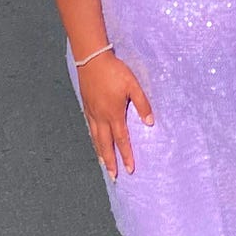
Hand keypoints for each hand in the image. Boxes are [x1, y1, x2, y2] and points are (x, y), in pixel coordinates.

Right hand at [78, 52, 152, 179]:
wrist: (92, 59)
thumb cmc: (115, 71)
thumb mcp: (133, 85)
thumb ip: (142, 104)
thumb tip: (150, 123)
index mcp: (114, 114)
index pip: (122, 139)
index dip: (126, 155)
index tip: (129, 169)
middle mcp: (101, 117)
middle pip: (105, 144)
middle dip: (110, 161)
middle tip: (114, 176)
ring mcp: (92, 112)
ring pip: (95, 138)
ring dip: (100, 153)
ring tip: (104, 164)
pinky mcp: (86, 106)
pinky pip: (89, 128)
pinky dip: (93, 139)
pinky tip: (95, 141)